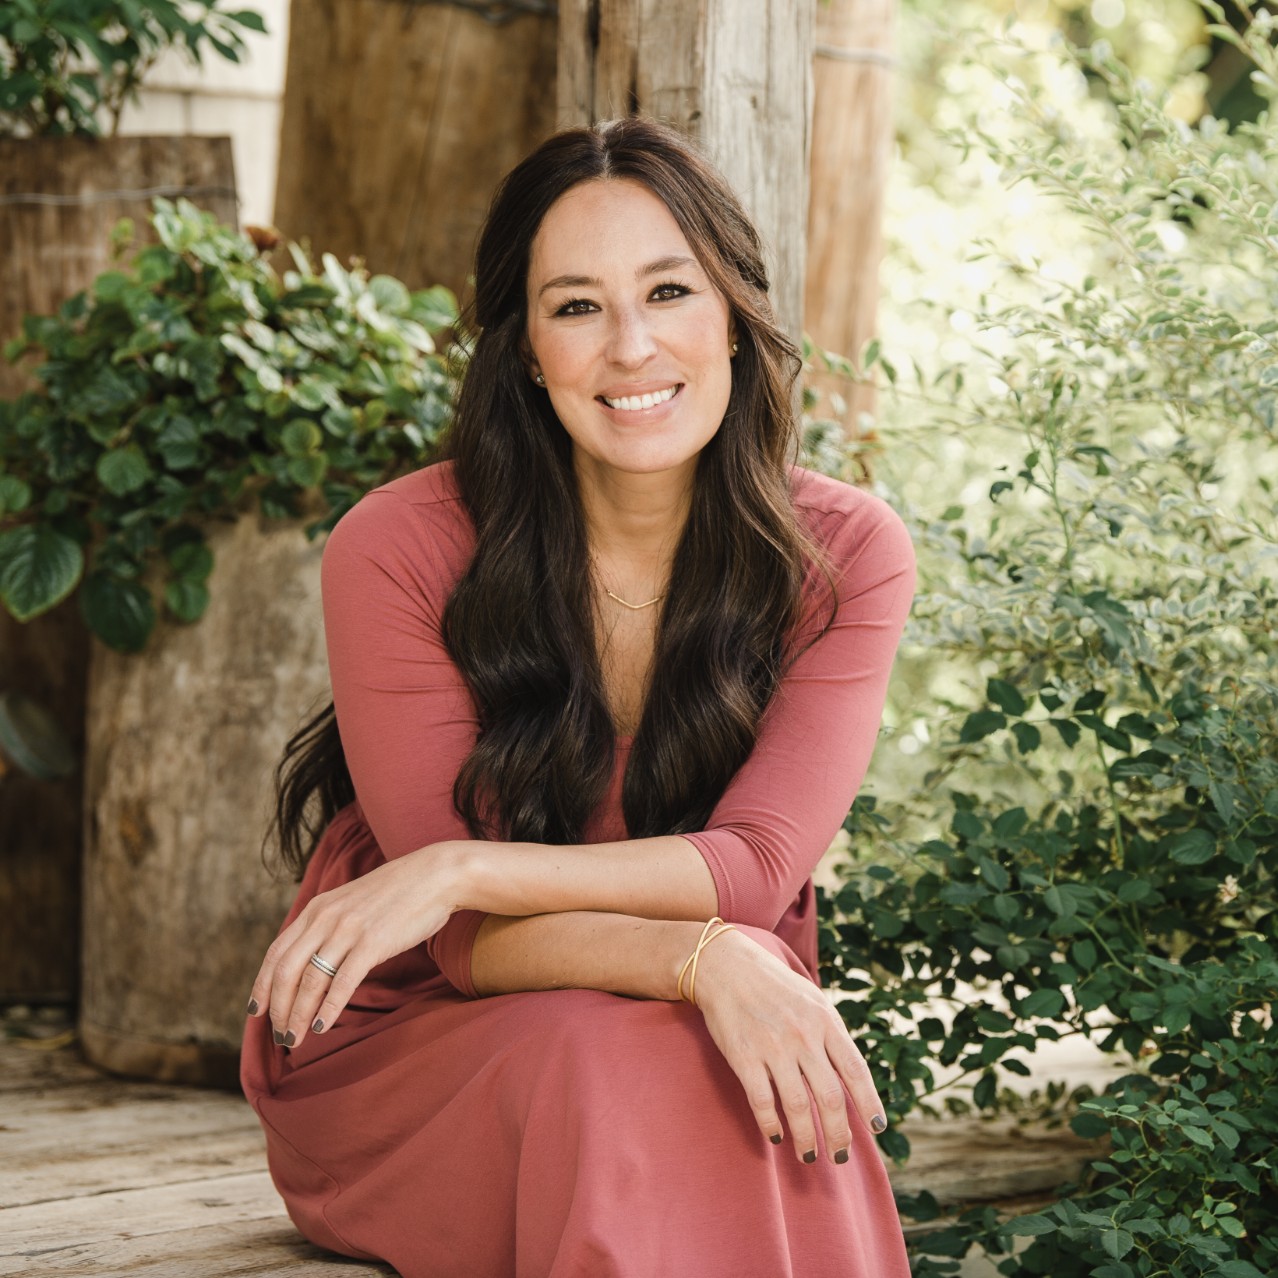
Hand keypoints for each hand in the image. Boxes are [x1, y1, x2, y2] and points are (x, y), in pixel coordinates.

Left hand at [246, 843, 462, 1048]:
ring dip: (298, 1015)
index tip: (255, 1010)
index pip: (277, 952)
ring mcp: (348, 930)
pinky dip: (328, 1009)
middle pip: (286, 971)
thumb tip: (314, 959)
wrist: (435, 876)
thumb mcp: (351, 902)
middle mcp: (325, 918)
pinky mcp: (372, 943)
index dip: (262, 985)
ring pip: (310, 981)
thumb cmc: (397, 893)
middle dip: (278, 1008)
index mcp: (317, 908)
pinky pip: (342, 983)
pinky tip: (321, 1027)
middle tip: (279, 1034)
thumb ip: (329, 925)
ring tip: (294, 1039)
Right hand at [692, 928, 887, 1165]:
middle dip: (838, 1133)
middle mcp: (803, 1036)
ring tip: (808, 1156)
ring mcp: (773, 1048)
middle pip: (830, 1097)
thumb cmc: (775, 986)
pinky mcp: (744, 1057)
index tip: (876, 1128)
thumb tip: (851, 1076)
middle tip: (840, 1155)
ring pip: (797, 1106)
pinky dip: (771, 1124)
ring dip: (806, 1138)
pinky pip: (762, 1101)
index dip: (869, 1103)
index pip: (855, 1070)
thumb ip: (831, 1034)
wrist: (727, 967)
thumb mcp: (813, 1001)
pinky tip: (776, 1136)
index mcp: (825, 1021)